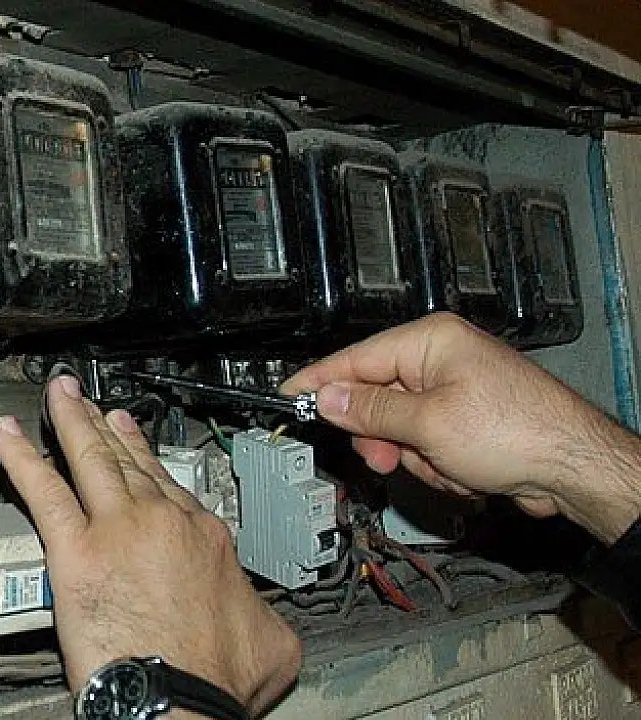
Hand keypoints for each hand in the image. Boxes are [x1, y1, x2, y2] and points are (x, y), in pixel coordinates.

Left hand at [0, 375, 300, 716]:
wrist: (181, 699)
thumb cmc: (216, 679)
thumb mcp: (268, 640)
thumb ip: (257, 613)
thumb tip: (261, 619)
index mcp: (205, 539)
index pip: (170, 488)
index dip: (148, 459)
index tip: (136, 443)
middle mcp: (162, 521)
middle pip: (129, 461)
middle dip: (108, 426)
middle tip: (94, 405)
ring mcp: (116, 528)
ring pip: (89, 458)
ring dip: (70, 421)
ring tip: (58, 398)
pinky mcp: (74, 550)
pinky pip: (41, 490)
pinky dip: (19, 458)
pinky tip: (5, 436)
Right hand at [281, 312, 640, 543]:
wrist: (573, 468)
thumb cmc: (518, 431)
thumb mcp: (427, 422)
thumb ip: (369, 411)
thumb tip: (330, 399)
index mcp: (430, 341)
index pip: (355, 358)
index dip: (320, 381)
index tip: (292, 397)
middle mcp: (441, 359)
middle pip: (376, 399)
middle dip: (384, 437)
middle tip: (389, 456)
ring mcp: (454, 392)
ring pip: (399, 431)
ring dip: (417, 457)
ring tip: (448, 465)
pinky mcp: (465, 422)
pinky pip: (425, 445)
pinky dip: (438, 466)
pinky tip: (464, 472)